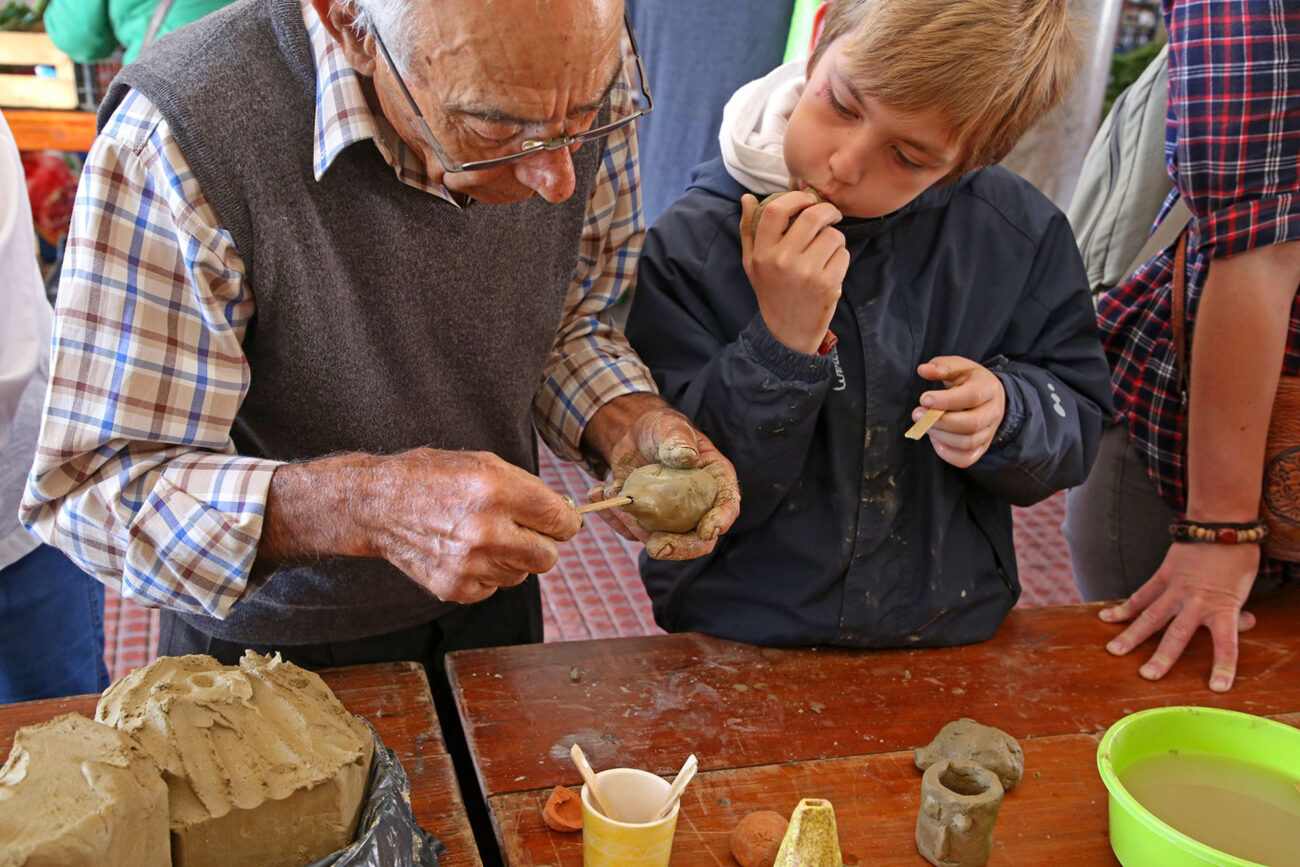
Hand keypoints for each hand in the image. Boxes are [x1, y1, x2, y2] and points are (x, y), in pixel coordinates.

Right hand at [360, 449, 581, 603]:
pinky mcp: (456, 588)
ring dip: (511, 559)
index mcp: (499, 491)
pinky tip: (464, 552)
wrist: (379, 505)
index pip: (561, 521)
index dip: (565, 522)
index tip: (560, 522)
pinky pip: (494, 587)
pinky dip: (486, 573)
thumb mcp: (485, 464)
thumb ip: (528, 490)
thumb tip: (564, 516)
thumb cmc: (435, 478)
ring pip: (521, 574)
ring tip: (481, 536)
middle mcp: (487, 531)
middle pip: (548, 557)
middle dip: (541, 544)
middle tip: (523, 531)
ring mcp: (470, 564)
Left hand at [586, 402, 738, 559]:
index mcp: (716, 481)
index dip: (722, 520)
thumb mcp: (670, 426)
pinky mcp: (647, 521)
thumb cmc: (661, 427)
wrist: (632, 435)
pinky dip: (614, 516)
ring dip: (632, 522)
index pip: (727, 505)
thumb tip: (685, 458)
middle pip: (697, 539)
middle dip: (679, 547)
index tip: (708, 530)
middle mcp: (698, 506)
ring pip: (660, 538)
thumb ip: (678, 439)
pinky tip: (598, 493)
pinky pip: (632, 529)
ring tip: (613, 488)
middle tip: (657, 548)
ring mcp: (672, 518)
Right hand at [739, 191, 848, 353]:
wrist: (787, 332)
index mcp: (762, 253)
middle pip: (812, 216)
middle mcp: (783, 261)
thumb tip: (748, 197)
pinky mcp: (827, 284)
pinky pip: (843, 255)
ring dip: (835, 238)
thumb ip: (749, 229)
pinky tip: (830, 269)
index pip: (777, 210)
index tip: (807, 200)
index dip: (796, 197)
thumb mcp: (752, 262)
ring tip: (826, 250)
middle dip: (827, 210)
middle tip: (830, 215)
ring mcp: (807, 273)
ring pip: (833, 235)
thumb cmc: (771, 291)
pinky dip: (841, 257)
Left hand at [912, 356, 1005, 467]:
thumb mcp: (958, 367)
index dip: (946, 400)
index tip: (923, 399)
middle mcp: (993, 412)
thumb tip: (923, 370)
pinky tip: (935, 439)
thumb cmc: (969, 381)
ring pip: (967, 443)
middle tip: (917, 414)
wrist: (990, 397)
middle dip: (940, 421)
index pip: (972, 397)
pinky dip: (947, 453)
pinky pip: (965, 459)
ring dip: (940, 436)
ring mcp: (989, 433)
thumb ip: (941, 366)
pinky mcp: (981, 448)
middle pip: (971, 424)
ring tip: (923, 425)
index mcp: (989, 388)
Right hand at [1100, 543, 1258, 691]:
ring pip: (1151, 616)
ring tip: (1113, 651)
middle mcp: (1197, 601)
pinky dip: (1124, 608)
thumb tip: (1243, 625)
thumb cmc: (1238, 559)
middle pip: (1177, 634)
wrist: (1222, 526)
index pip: (1227, 644)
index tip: (1217, 688)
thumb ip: (1237, 610)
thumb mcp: (1244, 588)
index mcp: (1223, 607)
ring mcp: (1176, 589)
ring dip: (1131, 635)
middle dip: (1162, 657)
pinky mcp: (1162, 576)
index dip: (1223, 666)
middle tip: (1146, 676)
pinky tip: (1106, 618)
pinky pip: (1142, 595)